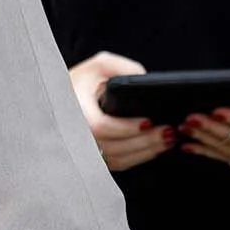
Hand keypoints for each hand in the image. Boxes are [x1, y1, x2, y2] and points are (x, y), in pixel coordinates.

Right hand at [69, 51, 173, 172]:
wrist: (61, 99)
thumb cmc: (81, 80)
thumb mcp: (99, 65)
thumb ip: (122, 68)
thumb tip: (144, 80)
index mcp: (76, 109)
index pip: (100, 126)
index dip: (126, 128)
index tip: (147, 122)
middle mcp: (78, 134)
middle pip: (114, 147)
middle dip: (145, 142)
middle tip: (168, 132)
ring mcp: (86, 148)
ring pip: (118, 159)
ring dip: (146, 152)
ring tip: (167, 140)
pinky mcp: (94, 156)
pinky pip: (117, 163)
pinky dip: (138, 158)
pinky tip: (154, 148)